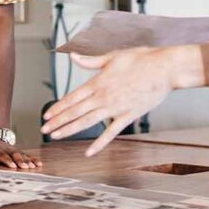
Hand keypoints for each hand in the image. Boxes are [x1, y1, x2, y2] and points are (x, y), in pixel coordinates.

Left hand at [0, 139, 42, 169]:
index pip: (2, 155)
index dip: (7, 160)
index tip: (13, 165)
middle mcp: (7, 150)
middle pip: (14, 155)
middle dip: (20, 160)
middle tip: (25, 167)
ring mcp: (14, 151)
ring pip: (22, 155)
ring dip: (28, 160)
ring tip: (34, 166)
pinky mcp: (19, 152)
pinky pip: (27, 155)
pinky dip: (33, 159)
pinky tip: (39, 163)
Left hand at [41, 45, 204, 156]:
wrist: (164, 68)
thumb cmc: (141, 59)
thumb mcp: (112, 56)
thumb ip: (90, 61)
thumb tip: (73, 57)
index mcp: (98, 82)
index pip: (72, 97)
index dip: (58, 107)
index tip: (46, 115)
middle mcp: (104, 97)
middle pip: (76, 111)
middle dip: (58, 121)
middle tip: (44, 130)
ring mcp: (116, 108)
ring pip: (88, 122)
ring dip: (70, 129)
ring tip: (57, 137)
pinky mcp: (128, 116)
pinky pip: (111, 132)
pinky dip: (99, 143)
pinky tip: (89, 152)